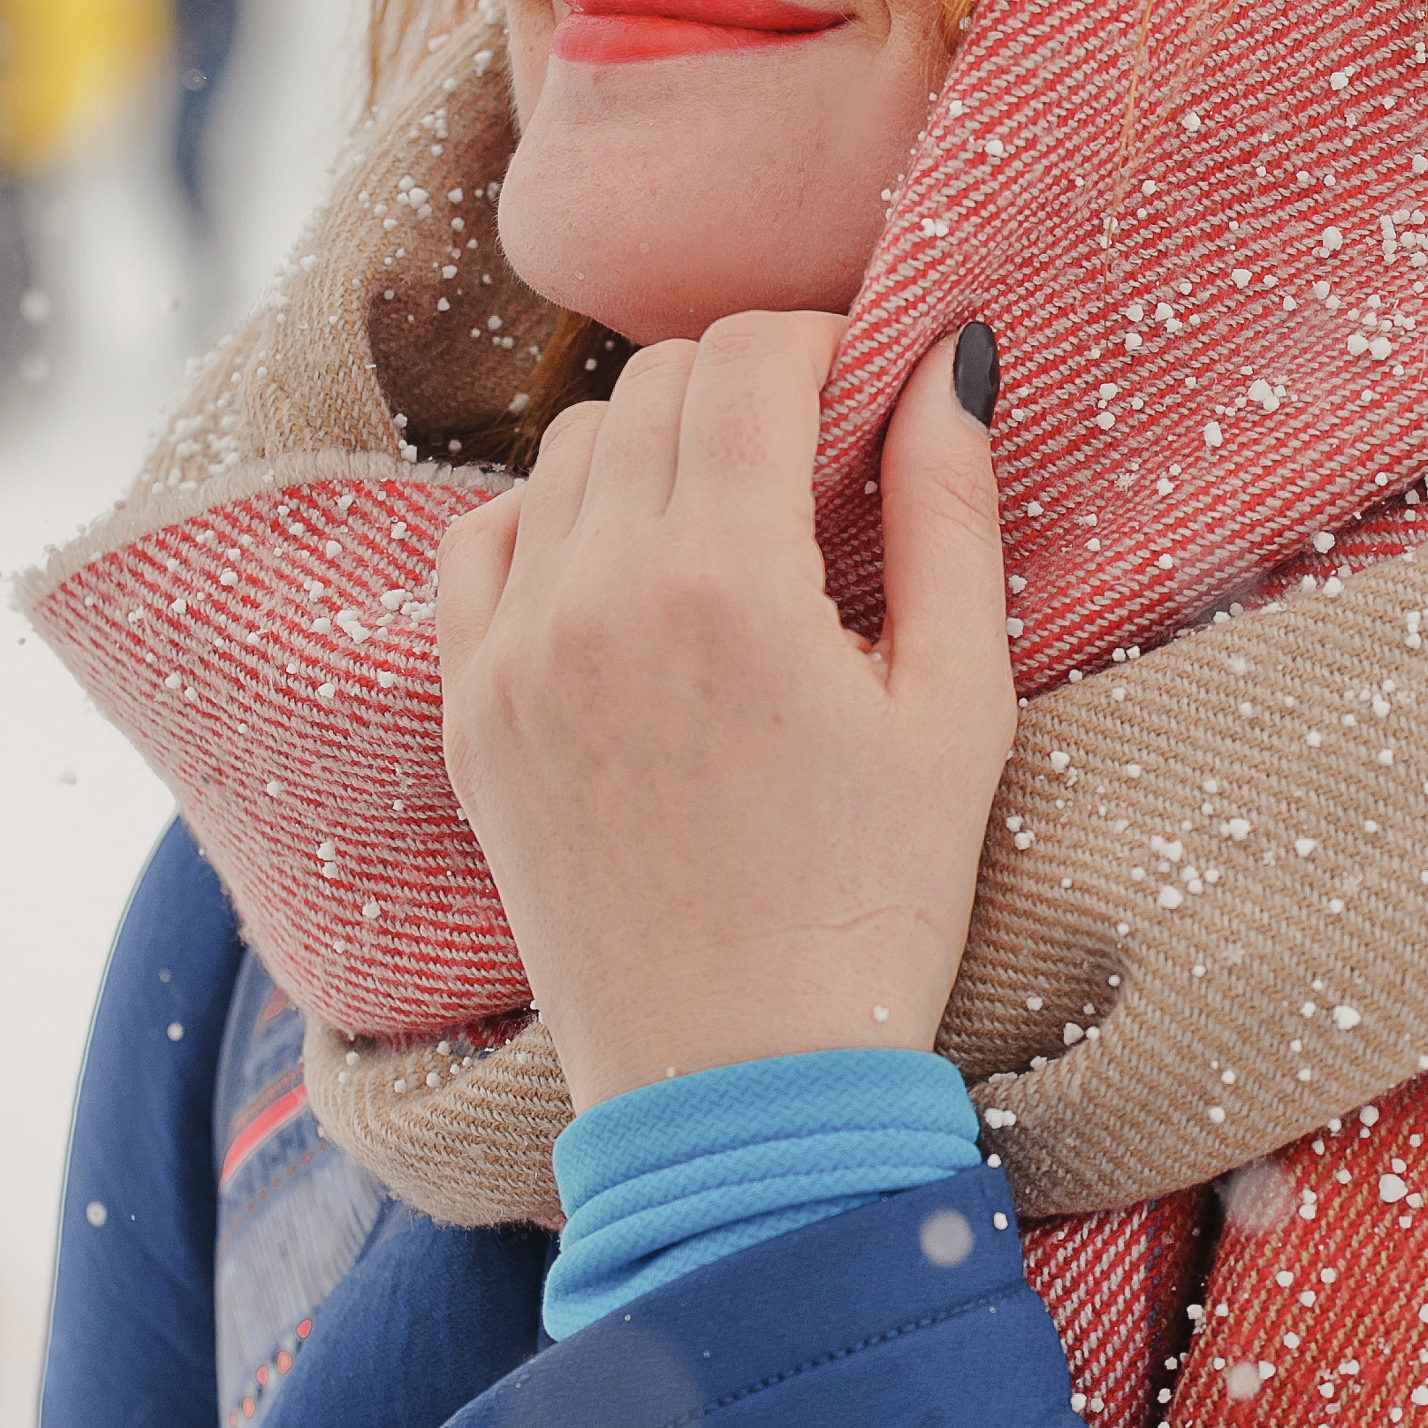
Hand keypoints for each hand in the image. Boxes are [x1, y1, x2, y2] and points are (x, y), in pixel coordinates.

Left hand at [437, 311, 1016, 1110]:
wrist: (738, 1086)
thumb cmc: (875, 904)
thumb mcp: (958, 705)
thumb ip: (948, 511)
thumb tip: (945, 359)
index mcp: (726, 580)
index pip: (748, 355)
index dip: (823, 340)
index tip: (869, 388)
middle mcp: (596, 595)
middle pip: (656, 383)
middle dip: (747, 386)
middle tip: (818, 459)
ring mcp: (513, 655)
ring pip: (569, 451)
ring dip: (656, 447)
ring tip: (733, 527)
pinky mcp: (469, 715)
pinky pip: (483, 542)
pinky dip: (554, 520)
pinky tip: (625, 573)